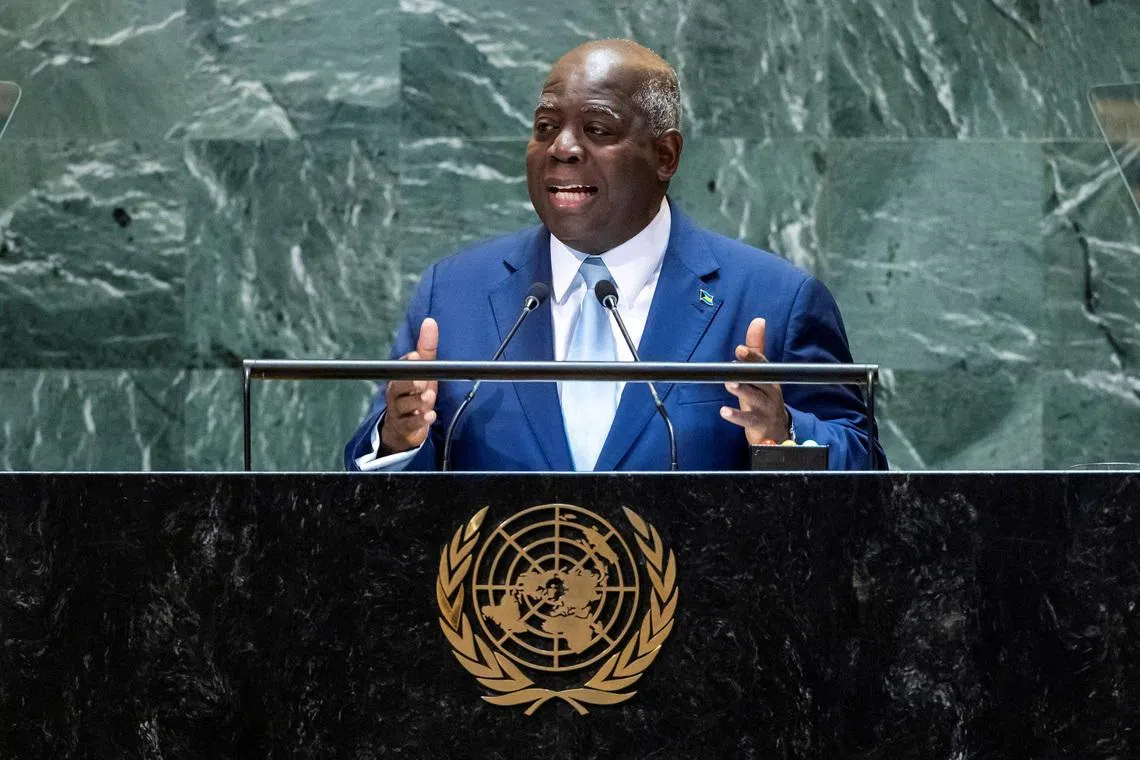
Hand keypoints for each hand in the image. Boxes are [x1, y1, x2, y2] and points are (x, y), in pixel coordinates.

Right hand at [380, 317, 438, 454]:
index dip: (408, 362)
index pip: (401, 367)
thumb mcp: (423, 372)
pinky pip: (410, 424)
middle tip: (421, 381)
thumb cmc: (415, 394)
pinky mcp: (405, 427)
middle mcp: (395, 393)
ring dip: (418, 401)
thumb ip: (426, 349)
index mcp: (398, 377)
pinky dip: (420, 421)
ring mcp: (399, 411)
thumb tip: (430, 321)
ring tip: (429, 397)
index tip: (416, 356)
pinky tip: (430, 416)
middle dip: (410, 382)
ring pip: (405, 405)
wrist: (403, 428)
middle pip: (399, 386)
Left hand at [720, 317, 790, 443]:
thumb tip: (758, 320)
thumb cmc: (764, 398)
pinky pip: (748, 421)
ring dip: (742, 391)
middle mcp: (770, 392)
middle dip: (748, 371)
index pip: (763, 364)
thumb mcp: (760, 374)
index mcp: (770, 378)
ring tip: (729, 384)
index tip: (740, 349)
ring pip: (755, 399)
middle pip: (761, 380)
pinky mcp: (759, 425)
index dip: (753, 357)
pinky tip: (723, 411)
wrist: (776, 431)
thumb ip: (756, 349)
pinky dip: (736, 416)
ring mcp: (766, 409)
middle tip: (733, 364)